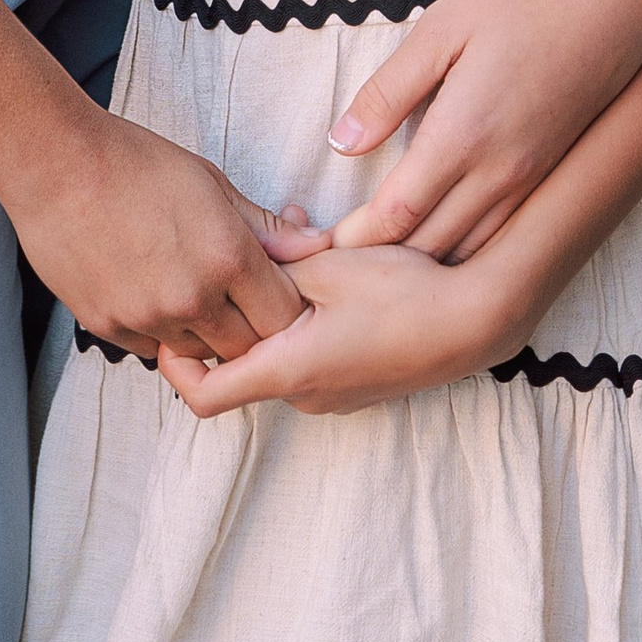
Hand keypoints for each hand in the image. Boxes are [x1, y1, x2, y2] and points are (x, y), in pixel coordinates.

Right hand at [4, 108, 311, 364]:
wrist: (55, 163)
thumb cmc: (135, 161)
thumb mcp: (211, 182)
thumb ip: (266, 225)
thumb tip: (315, 245)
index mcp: (227, 256)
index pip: (284, 317)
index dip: (288, 310)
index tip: (279, 295)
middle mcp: (192, 296)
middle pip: (247, 348)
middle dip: (253, 330)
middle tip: (242, 301)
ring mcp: (148, 317)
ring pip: (200, 354)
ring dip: (207, 334)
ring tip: (195, 293)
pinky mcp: (110, 327)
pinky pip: (154, 351)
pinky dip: (164, 334)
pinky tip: (156, 294)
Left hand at [159, 235, 488, 417]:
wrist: (475, 318)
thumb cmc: (403, 291)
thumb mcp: (328, 267)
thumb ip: (272, 269)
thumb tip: (231, 263)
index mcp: (288, 370)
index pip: (203, 396)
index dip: (172, 366)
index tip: (166, 325)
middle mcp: (305, 394)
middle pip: (240, 366)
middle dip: (230, 311)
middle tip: (235, 254)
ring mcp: (332, 394)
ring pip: (277, 351)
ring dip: (271, 305)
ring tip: (295, 245)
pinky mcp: (355, 382)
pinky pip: (308, 353)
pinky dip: (300, 316)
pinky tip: (323, 266)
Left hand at [324, 0, 641, 257]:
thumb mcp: (441, 27)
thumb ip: (389, 91)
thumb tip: (340, 142)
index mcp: (462, 135)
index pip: (395, 215)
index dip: (352, 240)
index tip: (318, 247)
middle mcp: (498, 173)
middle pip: (427, 247)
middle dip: (378, 262)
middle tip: (336, 261)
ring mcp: (530, 181)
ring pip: (467, 251)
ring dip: (422, 263)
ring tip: (381, 258)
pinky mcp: (550, 175)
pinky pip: (500, 235)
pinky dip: (464, 249)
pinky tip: (442, 238)